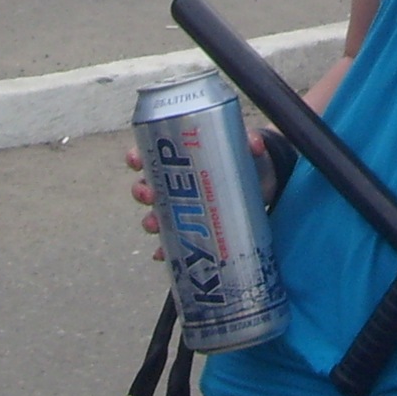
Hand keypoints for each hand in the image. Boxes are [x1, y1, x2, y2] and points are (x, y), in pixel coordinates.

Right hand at [125, 128, 274, 260]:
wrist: (260, 183)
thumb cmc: (244, 159)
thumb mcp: (246, 147)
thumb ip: (250, 141)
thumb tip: (254, 144)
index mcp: (180, 158)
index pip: (149, 154)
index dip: (137, 157)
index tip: (136, 160)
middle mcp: (174, 182)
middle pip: (147, 186)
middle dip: (142, 191)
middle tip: (150, 195)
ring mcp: (181, 207)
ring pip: (155, 214)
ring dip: (151, 221)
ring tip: (156, 225)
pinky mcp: (193, 228)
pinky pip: (172, 241)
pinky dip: (164, 249)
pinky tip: (162, 254)